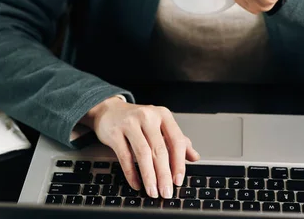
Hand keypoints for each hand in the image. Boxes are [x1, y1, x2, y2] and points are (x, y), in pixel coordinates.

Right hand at [80, 97, 199, 198]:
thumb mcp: (160, 125)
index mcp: (163, 115)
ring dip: (149, 177)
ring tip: (153, 192)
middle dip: (164, 175)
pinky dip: (131, 173)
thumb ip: (177, 140)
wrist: (109, 111)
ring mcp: (130, 123)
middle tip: (166, 192)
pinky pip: (125, 157)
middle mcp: (148, 116)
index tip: (179, 180)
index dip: (179, 163)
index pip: (176, 141)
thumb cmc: (137, 120)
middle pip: (160, 150)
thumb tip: (195, 157)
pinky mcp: (115, 132)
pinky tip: (136, 184)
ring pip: (143, 154)